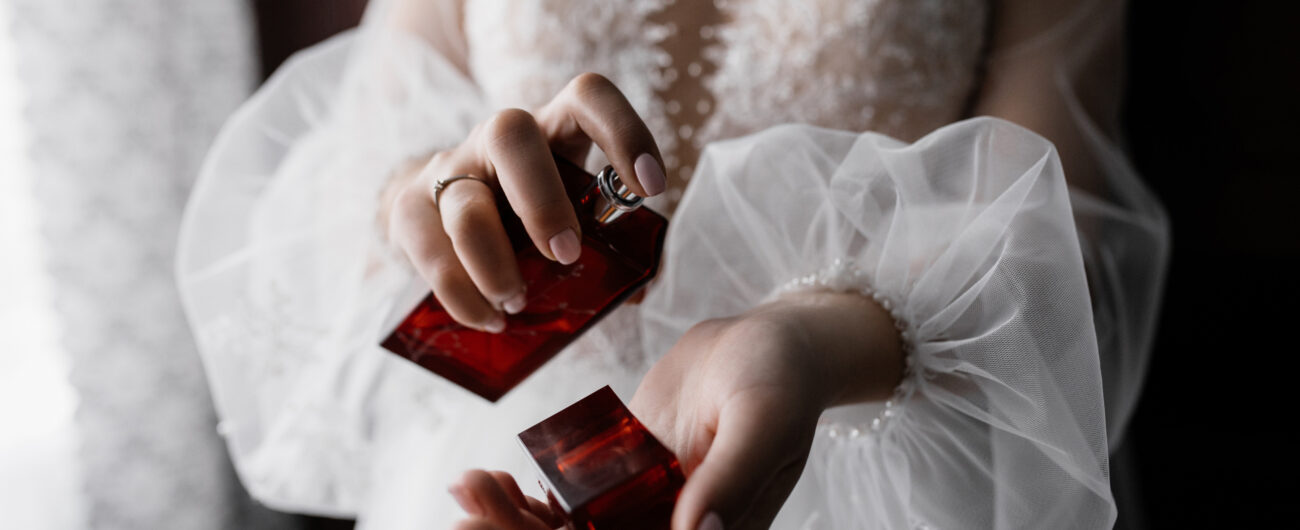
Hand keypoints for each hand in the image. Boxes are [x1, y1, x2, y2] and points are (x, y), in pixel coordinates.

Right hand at [387, 73, 666, 331]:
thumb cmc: (527, 221)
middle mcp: (496, 138)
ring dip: (495, 264)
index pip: (587, 97)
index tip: (651, 187)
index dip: (623, 132)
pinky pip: (431, 253)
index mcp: (553, 129)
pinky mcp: (410, 210)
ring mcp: (449, 170)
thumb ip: (610, 247)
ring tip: (516, 303)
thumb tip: (640, 289)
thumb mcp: (572, 218)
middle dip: (542, 201)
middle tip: (566, 255)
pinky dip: (463, 296)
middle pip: (511, 134)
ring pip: (465, 204)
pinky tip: (489, 319)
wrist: (443, 217)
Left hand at [448, 290, 902, 529]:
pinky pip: (569, 507)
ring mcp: (647, 512)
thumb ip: (734, 476)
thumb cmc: (783, 377)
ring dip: (511, 522)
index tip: (515, 524)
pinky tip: (489, 477)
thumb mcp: (765, 418)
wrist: (773, 343)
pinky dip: (525, 501)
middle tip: (466, 505)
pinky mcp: (625, 482)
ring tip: (467, 486)